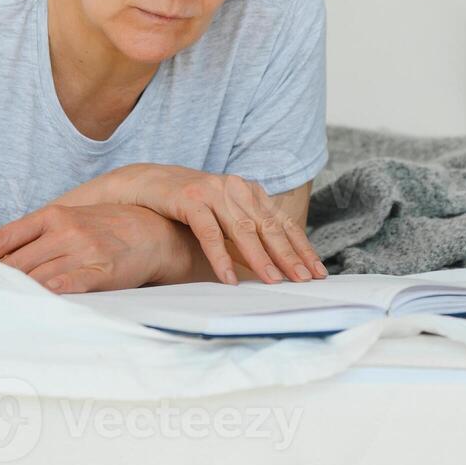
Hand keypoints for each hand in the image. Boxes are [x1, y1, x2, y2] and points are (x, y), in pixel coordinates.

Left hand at [0, 203, 189, 292]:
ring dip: (11, 294)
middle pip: (14, 261)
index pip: (3, 238)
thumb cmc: (106, 228)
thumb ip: (35, 236)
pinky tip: (29, 305)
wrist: (155, 231)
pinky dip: (45, 297)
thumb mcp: (70, 221)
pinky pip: (66, 286)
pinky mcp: (100, 271)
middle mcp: (64, 230)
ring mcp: (82, 250)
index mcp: (52, 216)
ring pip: (35, 276)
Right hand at [90, 164, 325, 285]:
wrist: (147, 183)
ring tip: (274, 281)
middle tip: (304, 280)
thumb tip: (273, 267)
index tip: (318, 271)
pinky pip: (209, 232)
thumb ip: (245, 237)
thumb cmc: (189, 205)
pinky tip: (229, 278)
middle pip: (269, 226)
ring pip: (243, 229)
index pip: (283, 223)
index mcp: (250, 192)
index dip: (302, 248)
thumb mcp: (223, 218)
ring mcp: (214, 192)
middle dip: (289, 255)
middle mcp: (237, 188)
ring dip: (260, 258)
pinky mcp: (190, 199)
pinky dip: (220, 256)